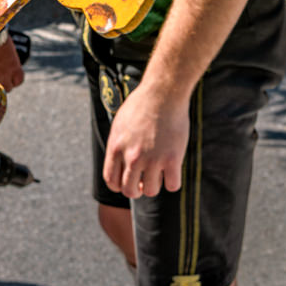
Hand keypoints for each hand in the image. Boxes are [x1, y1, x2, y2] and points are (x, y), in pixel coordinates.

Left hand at [102, 80, 189, 198]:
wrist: (163, 93)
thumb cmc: (142, 105)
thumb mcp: (120, 124)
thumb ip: (118, 145)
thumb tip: (119, 163)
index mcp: (117, 148)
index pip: (111, 181)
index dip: (119, 186)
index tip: (128, 181)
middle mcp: (132, 156)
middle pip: (130, 191)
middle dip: (137, 190)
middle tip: (145, 181)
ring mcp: (152, 159)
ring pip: (151, 191)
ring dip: (155, 185)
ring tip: (160, 172)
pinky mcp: (173, 158)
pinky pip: (172, 186)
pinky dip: (173, 182)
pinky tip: (173, 171)